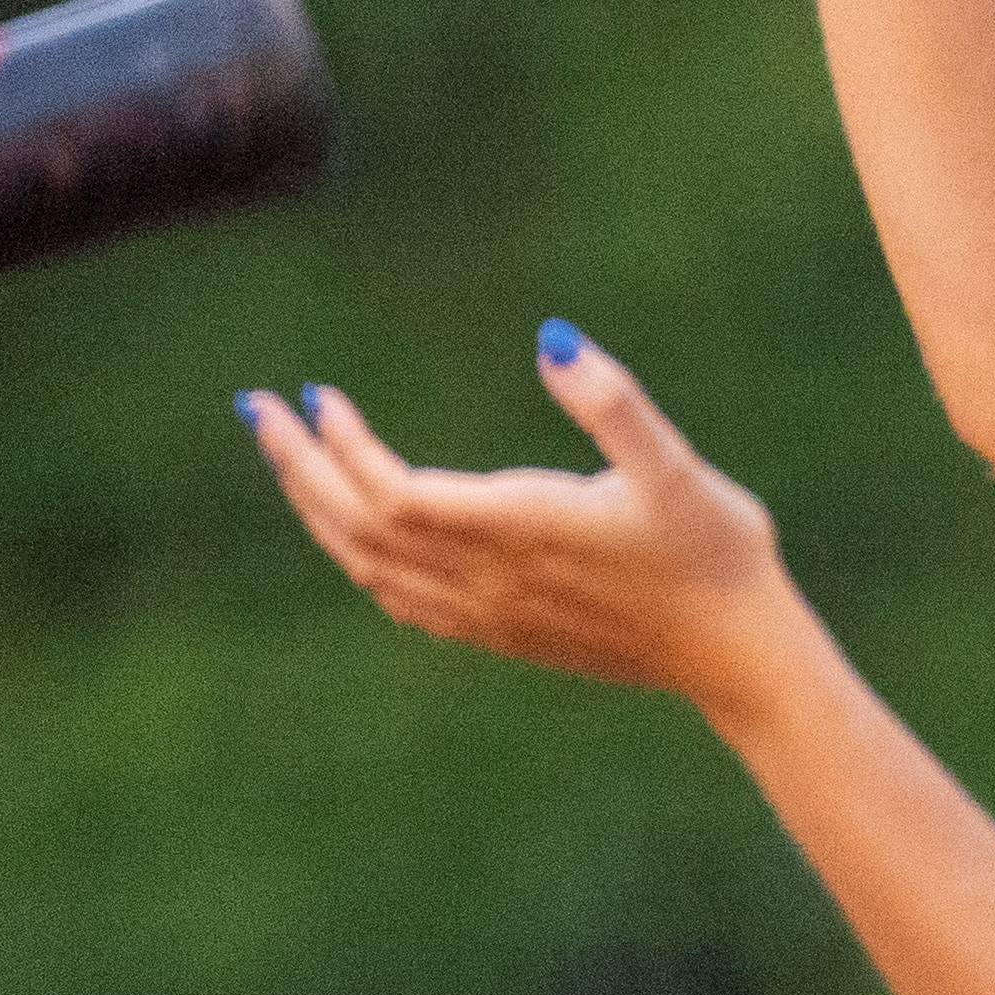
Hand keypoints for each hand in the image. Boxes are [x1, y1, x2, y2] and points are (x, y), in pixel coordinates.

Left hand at [251, 333, 808, 717]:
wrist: (737, 654)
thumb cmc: (715, 550)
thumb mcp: (675, 465)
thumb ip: (611, 401)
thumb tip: (551, 339)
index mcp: (519, 532)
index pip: (391, 494)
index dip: (342, 448)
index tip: (317, 395)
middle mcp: (488, 581)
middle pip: (358, 530)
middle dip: (300, 469)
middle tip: (257, 411)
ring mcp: (489, 616)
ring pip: (369, 569)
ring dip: (319, 513)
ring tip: (290, 460)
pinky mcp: (501, 635)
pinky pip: (400, 600)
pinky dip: (358, 559)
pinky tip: (353, 534)